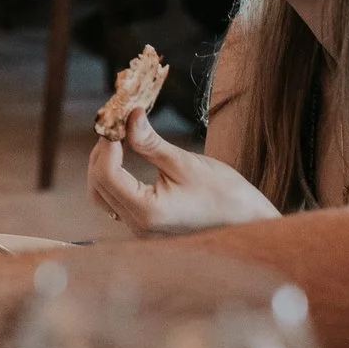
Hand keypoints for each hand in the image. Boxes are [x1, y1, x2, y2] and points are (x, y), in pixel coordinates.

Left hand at [86, 109, 278, 236]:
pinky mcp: (146, 228)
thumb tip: (129, 116)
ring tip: (119, 140)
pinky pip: (116, 202)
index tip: (117, 122)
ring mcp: (141, 231)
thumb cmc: (226, 196)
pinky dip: (114, 179)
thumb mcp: (187, 163)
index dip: (106, 145)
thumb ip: (151, 143)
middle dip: (102, 152)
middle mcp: (139, 228)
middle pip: (98, 185)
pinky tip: (124, 160)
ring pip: (102, 196)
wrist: (250, 225)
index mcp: (148, 213)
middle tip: (117, 126)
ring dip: (104, 166)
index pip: (106, 175)